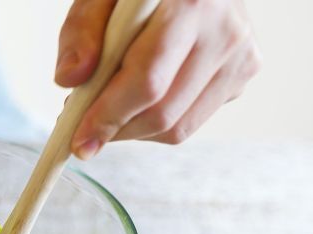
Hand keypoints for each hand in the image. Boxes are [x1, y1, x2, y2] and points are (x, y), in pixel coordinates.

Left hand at [56, 0, 260, 158]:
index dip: (108, 116)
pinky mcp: (243, 73)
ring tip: (108, 107)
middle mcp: (227, 32)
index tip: (78, 141)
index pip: (147, 81)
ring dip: (133, 131)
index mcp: (192, 3)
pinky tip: (139, 97)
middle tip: (83, 126)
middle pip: (162, 113)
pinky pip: (191, 121)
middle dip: (115, 131)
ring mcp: (242, 56)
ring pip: (178, 127)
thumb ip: (82, 29)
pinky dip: (155, 123)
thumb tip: (69, 79)